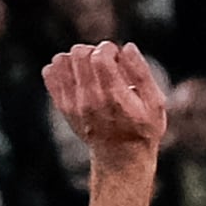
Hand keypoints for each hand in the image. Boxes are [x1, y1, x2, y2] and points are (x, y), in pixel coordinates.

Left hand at [42, 41, 168, 168]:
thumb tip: (126, 47)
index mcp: (115, 97)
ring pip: (61, 60)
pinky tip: (77, 76)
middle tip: (104, 63)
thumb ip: (142, 73)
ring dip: (76, 59)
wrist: (121, 158)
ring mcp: (73, 103)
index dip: (108, 49)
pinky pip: (50, 73)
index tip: (116, 56)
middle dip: (93, 51)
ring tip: (90, 69)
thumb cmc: (142, 129)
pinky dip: (61, 68)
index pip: (99, 56)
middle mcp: (90, 99)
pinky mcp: (62, 105)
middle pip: (79, 54)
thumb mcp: (155, 104)